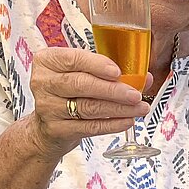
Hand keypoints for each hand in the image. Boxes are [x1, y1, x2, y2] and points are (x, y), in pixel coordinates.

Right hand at [24, 47, 152, 157]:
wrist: (48, 125)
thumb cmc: (69, 91)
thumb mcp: (82, 74)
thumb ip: (110, 72)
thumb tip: (145, 77)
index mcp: (48, 61)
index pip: (73, 59)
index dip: (97, 65)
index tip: (118, 72)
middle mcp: (43, 83)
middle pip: (81, 85)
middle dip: (112, 90)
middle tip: (135, 94)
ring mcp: (47, 107)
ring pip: (87, 107)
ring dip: (118, 108)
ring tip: (139, 108)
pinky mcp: (56, 129)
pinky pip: (89, 126)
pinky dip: (111, 124)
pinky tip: (127, 120)